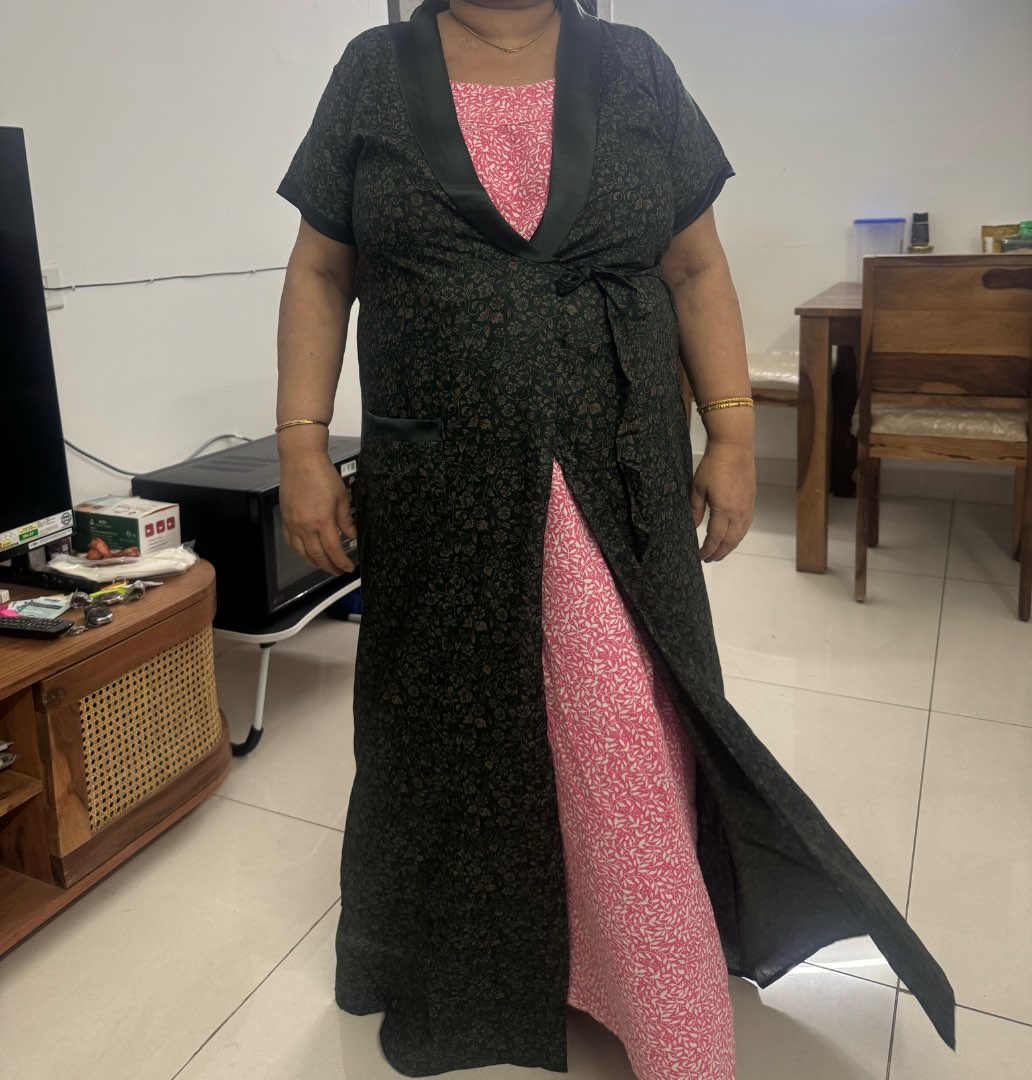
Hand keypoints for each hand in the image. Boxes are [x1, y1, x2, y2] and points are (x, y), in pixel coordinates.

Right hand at [279, 450, 356, 574]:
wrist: (301, 460)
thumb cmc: (322, 474)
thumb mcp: (342, 497)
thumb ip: (346, 520)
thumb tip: (351, 535)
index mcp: (322, 521)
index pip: (333, 550)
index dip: (342, 562)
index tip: (348, 567)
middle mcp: (305, 526)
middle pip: (317, 556)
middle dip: (329, 567)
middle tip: (338, 571)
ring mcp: (293, 523)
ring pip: (302, 552)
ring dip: (314, 562)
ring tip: (324, 565)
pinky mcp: (285, 519)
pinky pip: (291, 542)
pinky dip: (300, 551)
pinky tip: (306, 552)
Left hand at [690, 440, 755, 561]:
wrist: (734, 447)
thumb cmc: (714, 465)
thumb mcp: (697, 488)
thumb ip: (695, 510)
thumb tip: (692, 527)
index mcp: (723, 510)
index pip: (715, 538)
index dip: (708, 550)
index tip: (700, 556)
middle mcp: (738, 512)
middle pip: (730, 541)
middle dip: (719, 553)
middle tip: (710, 560)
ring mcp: (747, 507)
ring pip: (740, 535)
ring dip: (730, 546)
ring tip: (720, 552)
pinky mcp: (751, 501)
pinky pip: (746, 525)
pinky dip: (738, 535)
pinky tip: (733, 536)